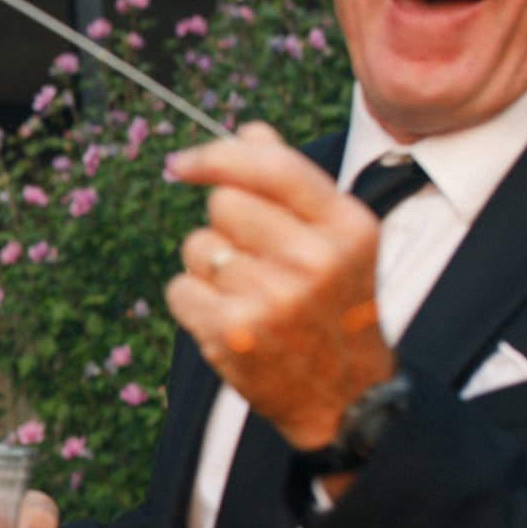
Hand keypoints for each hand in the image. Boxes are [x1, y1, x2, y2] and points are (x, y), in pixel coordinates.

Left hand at [164, 123, 396, 451]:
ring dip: (208, 266)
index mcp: (347, 227)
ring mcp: (273, 299)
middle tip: (252, 259)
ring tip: (248, 294)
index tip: (187, 163)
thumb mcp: (336, 241)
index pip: (271, 167)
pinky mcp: (234, 333)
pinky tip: (229, 320)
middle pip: (224, 202)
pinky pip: (179, 288)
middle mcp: (315, 260)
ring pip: (197, 245)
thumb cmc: (334, 306)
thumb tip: (250, 131)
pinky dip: (193, 302)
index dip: (219, 155)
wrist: (344, 396)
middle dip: (224, 224)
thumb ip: (293, 183)